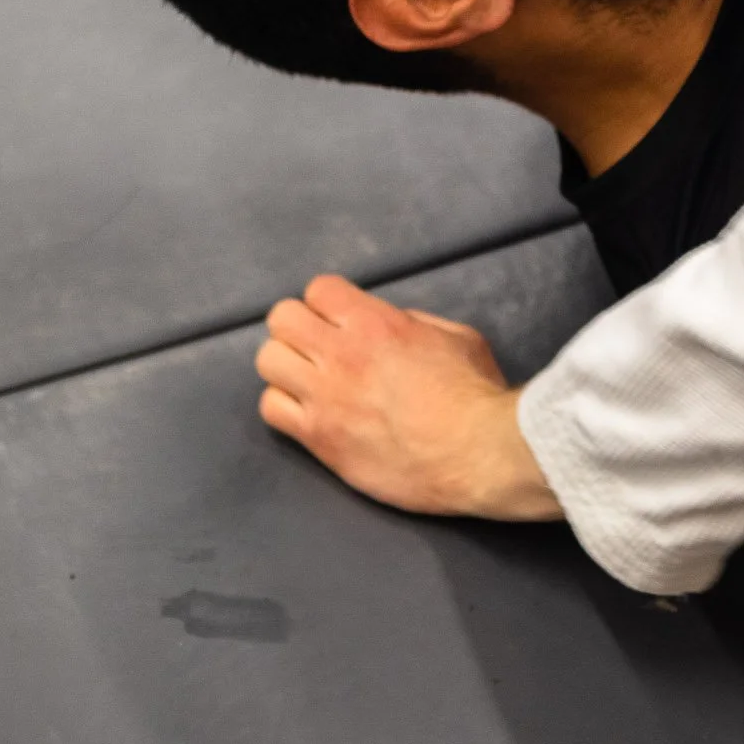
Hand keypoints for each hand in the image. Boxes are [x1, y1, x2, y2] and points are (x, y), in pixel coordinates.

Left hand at [256, 275, 560, 521]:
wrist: (476, 454)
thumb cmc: (475, 394)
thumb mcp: (457, 336)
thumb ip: (415, 323)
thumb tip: (390, 324)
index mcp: (375, 323)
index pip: (318, 290)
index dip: (328, 303)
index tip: (342, 320)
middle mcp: (341, 354)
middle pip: (282, 318)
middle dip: (298, 327)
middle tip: (320, 347)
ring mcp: (324, 397)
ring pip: (268, 360)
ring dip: (286, 365)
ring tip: (310, 380)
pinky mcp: (318, 437)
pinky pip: (272, 409)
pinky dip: (284, 406)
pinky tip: (309, 412)